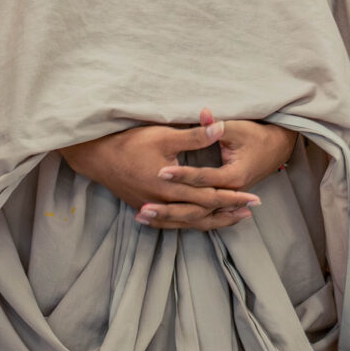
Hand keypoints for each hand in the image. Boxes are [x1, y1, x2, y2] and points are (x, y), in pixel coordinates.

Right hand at [61, 121, 261, 230]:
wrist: (96, 156)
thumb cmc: (129, 142)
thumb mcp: (165, 134)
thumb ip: (195, 135)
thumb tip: (220, 126)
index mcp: (171, 186)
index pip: (210, 196)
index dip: (233, 197)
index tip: (253, 198)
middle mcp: (163, 203)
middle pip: (202, 213)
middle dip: (227, 212)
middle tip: (250, 211)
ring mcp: (152, 208)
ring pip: (187, 221)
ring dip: (211, 220)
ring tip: (231, 218)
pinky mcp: (143, 208)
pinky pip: (171, 223)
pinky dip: (188, 223)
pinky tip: (197, 222)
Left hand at [153, 109, 298, 228]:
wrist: (276, 147)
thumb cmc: (255, 135)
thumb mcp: (236, 128)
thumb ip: (215, 125)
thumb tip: (203, 114)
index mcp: (234, 176)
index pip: (202, 179)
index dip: (181, 175)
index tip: (160, 171)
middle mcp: (230, 193)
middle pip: (196, 206)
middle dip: (169, 208)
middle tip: (143, 207)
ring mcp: (227, 201)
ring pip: (195, 216)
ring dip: (169, 218)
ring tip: (142, 217)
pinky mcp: (223, 202)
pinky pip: (198, 215)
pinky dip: (177, 218)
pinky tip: (156, 220)